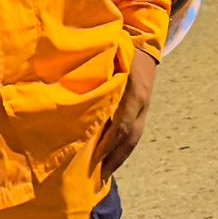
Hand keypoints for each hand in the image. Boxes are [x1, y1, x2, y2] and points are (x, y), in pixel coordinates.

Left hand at [94, 46, 161, 179]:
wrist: (143, 42)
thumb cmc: (118, 49)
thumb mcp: (106, 61)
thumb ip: (92, 83)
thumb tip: (72, 107)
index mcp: (133, 93)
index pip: (121, 126)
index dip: (107, 145)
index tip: (93, 159)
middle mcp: (141, 104)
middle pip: (130, 138)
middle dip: (115, 159)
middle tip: (100, 176)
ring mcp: (145, 108)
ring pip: (134, 138)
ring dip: (120, 157)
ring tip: (106, 173)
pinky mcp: (144, 109)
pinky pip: (135, 133)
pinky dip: (124, 148)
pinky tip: (113, 157)